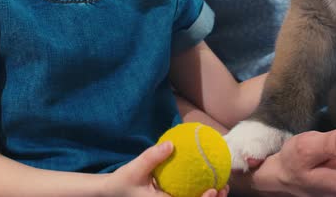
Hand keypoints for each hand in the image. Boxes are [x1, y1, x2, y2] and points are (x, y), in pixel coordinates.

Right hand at [104, 141, 228, 196]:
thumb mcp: (134, 170)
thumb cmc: (122, 182)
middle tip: (224, 188)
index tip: (213, 191)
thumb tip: (170, 143)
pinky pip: (186, 195)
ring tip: (222, 186)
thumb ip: (152, 158)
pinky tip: (208, 178)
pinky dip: (198, 190)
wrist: (112, 191)